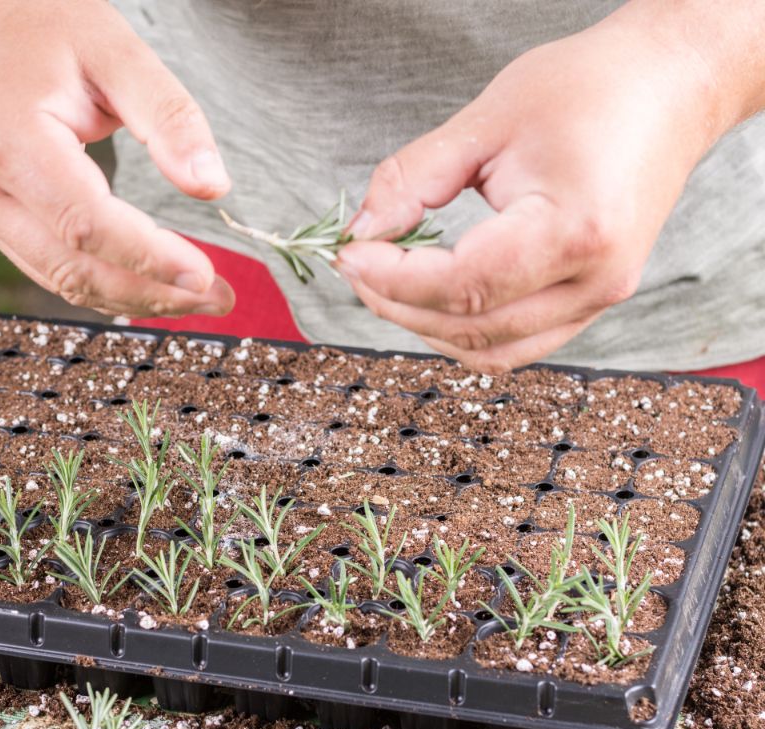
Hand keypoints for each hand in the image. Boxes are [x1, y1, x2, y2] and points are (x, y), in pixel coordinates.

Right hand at [0, 0, 234, 316]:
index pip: (85, 223)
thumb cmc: (48, 22)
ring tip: (198, 296)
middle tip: (218, 297)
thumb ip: (169, 118)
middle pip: (72, 267)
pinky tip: (152, 283)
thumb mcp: (119, 52)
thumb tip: (212, 187)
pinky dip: (105, 284)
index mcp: (7, 138)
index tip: (205, 275)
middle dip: (150, 291)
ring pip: (60, 279)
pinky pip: (50, 267)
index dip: (148, 257)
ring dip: (133, 297)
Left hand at [336, 9, 729, 371]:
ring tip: (384, 279)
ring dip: (425, 325)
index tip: (347, 255)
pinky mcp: (593, 300)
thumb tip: (362, 232)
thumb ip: (414, 180)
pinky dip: (462, 328)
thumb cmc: (588, 89)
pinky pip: (515, 342)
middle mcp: (596, 279)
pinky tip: (428, 293)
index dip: (392, 279)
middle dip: (397, 303)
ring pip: (491, 349)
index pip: (463, 284)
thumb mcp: (487, 121)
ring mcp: (600, 297)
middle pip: (472, 326)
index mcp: (575, 230)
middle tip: (355, 264)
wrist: (671, 87)